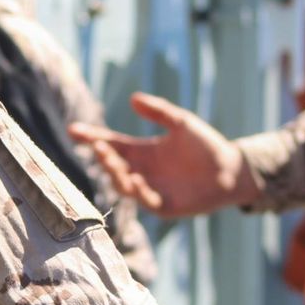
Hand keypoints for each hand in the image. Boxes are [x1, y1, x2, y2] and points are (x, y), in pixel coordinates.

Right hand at [68, 92, 258, 216]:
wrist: (231, 170)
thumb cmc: (205, 145)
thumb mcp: (181, 122)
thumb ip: (158, 111)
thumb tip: (133, 98)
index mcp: (141, 151)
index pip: (111, 143)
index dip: (92, 137)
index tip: (73, 129)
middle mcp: (140, 171)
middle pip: (113, 165)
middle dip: (103, 157)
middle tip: (99, 146)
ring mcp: (150, 190)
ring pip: (124, 185)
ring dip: (116, 174)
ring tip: (112, 161)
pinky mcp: (164, 206)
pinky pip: (146, 201)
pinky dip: (139, 192)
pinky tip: (137, 180)